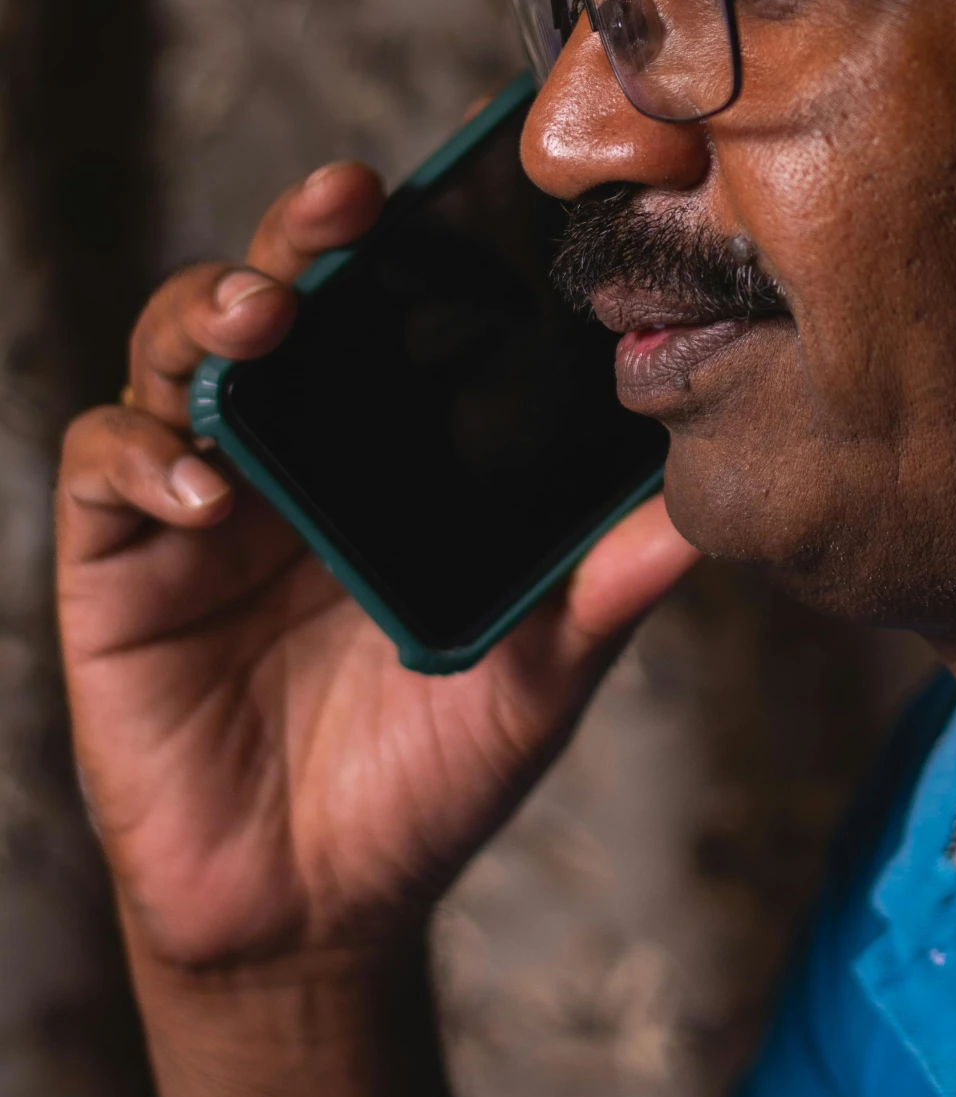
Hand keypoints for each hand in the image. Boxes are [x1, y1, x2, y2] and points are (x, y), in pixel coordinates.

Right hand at [56, 158, 697, 973]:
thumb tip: (709, 511)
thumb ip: (607, 585)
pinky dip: (145, 457)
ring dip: (209, 314)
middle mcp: (288, 449)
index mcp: (383, 450)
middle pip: (272, 294)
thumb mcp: (542, 668)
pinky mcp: (117, 564)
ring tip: (263, 321)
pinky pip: (104, 470)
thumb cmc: (434, 772)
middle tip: (343, 205)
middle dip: (296, 236)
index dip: (398, 240)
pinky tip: (205, 488)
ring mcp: (195, 499)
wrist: (325, 911)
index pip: (382, 309)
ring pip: (172, 351)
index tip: (441, 185)